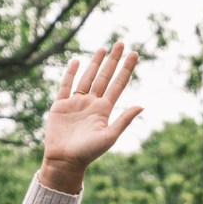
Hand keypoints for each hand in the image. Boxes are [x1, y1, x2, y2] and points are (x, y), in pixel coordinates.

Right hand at [40, 42, 144, 190]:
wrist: (65, 161)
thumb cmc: (88, 153)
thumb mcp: (109, 136)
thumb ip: (124, 120)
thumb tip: (142, 106)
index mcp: (104, 110)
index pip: (118, 84)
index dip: (126, 69)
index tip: (134, 54)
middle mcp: (92, 104)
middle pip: (104, 76)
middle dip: (112, 60)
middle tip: (120, 42)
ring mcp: (76, 103)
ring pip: (87, 77)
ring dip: (95, 63)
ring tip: (103, 49)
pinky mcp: (60, 105)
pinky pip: (66, 85)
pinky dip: (70, 73)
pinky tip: (76, 62)